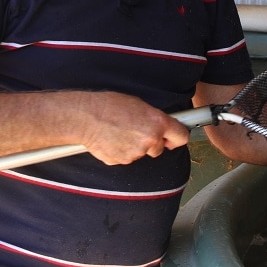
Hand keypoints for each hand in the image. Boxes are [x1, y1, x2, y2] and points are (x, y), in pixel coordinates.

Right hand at [74, 91, 190, 164]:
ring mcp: (136, 153)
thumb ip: (154, 118)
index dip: (177, 137)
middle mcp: (150, 140)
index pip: (181, 136)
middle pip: (159, 148)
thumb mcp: (138, 105)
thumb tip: (160, 126)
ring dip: (134, 146)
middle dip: (151, 142)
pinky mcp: (122, 161)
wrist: (85, 117)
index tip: (173, 138)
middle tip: (136, 130)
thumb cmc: (108, 105)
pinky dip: (121, 151)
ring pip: (141, 153)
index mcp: (157, 122)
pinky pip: (126, 158)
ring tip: (119, 132)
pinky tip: (112, 139)